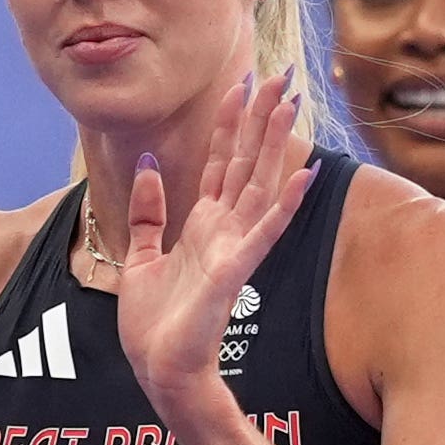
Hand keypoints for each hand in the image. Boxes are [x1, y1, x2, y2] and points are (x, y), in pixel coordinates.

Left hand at [117, 71, 314, 410]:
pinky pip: (264, 231)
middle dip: (261, 119)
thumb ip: (148, 212)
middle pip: (246, 163)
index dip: (229, 122)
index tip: (241, 82)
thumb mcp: (140, 257)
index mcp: (202, 226)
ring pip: (260, 185)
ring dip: (277, 145)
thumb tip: (147, 163)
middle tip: (281, 75)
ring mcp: (234, 249)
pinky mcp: (234, 271)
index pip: (220, 162)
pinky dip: (284, 203)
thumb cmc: (155, 325)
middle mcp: (224, 231)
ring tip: (292, 105)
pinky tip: (303, 174)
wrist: (160, 370)